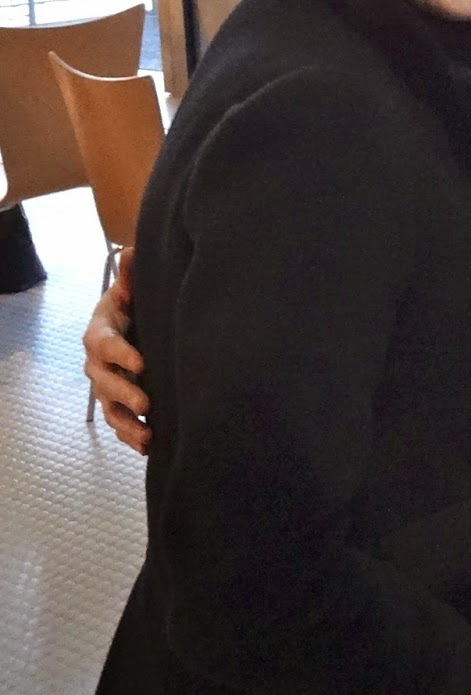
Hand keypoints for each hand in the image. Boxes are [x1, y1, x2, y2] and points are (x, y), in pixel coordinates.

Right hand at [83, 251, 150, 452]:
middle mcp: (97, 365)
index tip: (141, 362)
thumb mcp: (128, 291)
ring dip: (128, 424)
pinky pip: (120, 424)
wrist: (126, 326)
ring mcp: (106, 387)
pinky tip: (149, 445)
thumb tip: (131, 249)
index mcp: (99, 334)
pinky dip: (132, 436)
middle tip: (146, 401)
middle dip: (125, 393)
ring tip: (148, 433)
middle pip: (105, 382)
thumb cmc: (129, 307)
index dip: (121, 354)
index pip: (106, 345)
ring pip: (111, 409)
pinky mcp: (118, 403)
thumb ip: (130, 277)